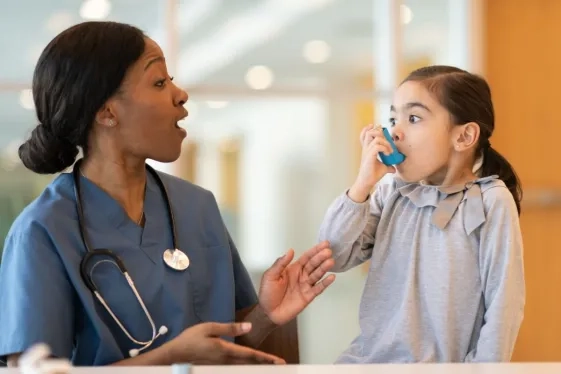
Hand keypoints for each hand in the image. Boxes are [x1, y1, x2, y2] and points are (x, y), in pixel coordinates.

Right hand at [168, 322, 285, 364]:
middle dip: (266, 364)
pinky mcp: (217, 367)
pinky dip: (246, 367)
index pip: (251, 355)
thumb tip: (249, 327)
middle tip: (280, 365)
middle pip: (250, 364)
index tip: (279, 361)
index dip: (266, 358)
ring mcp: (221, 365)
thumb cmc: (191, 338)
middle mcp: (226, 361)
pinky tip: (250, 366)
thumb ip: (230, 328)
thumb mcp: (210, 327)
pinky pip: (235, 368)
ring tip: (269, 365)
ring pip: (244, 367)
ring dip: (257, 366)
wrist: (175, 355)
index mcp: (226, 350)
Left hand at [258, 241, 335, 324]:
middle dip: (321, 257)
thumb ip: (280, 263)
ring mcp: (305, 286)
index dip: (315, 250)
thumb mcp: (270, 275)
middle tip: (328, 251)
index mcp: (293, 269)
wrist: (268, 312)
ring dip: (324, 268)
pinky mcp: (308, 296)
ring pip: (317, 275)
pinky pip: (318, 289)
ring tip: (331, 261)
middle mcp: (301, 275)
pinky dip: (325, 283)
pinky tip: (331, 277)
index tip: (324, 244)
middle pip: (313, 264)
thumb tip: (290, 251)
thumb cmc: (267, 293)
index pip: (306, 257)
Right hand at [349, 124, 395, 201]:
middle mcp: (366, 149)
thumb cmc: (372, 175)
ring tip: (389, 150)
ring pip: (375, 138)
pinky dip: (385, 148)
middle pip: (370, 132)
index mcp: (367, 149)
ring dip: (385, 142)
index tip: (375, 127)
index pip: (364, 135)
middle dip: (380, 133)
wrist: (367, 182)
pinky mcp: (370, 156)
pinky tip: (388, 154)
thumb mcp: (383, 168)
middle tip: (387, 141)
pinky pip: (377, 146)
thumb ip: (388, 166)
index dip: (369, 129)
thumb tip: (394, 168)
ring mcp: (367, 152)